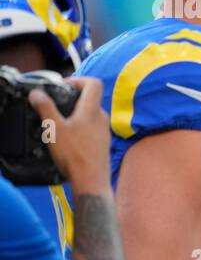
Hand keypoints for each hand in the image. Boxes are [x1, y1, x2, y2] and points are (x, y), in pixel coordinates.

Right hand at [28, 77, 109, 191]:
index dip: (78, 79)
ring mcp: (104, 131)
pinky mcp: (102, 142)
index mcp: (92, 111)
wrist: (91, 180)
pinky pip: (91, 128)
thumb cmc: (75, 156)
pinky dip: (80, 127)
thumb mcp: (54, 129)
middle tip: (57, 104)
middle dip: (73, 98)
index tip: (63, 86)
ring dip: (75, 113)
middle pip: (90, 98)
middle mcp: (102, 118)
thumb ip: (45, 108)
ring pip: (90, 114)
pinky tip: (68, 138)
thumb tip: (37, 93)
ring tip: (59, 122)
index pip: (93, 83)